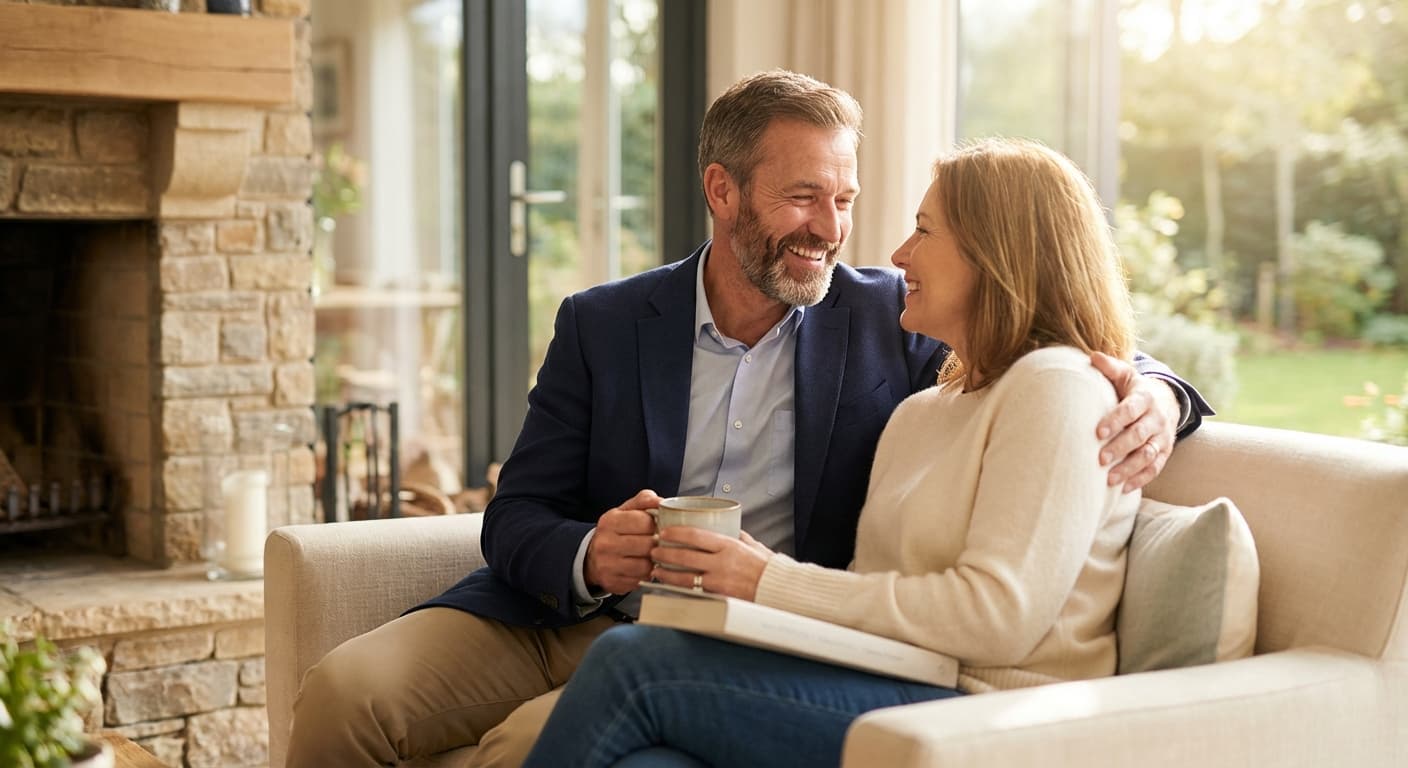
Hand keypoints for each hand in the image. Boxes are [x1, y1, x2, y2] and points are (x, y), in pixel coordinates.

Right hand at [584, 489, 662, 594]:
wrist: (591, 557)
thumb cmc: (615, 532)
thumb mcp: (625, 511)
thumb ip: (644, 501)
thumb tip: (662, 501)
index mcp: (610, 521)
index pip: (644, 522)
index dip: (656, 524)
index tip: (656, 526)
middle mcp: (606, 543)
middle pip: (647, 545)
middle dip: (656, 544)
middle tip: (657, 543)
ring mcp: (607, 565)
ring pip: (645, 565)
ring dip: (653, 561)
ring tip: (651, 556)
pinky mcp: (612, 582)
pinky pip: (640, 580)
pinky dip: (646, 575)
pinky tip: (642, 567)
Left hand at [650, 530, 773, 600]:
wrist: (779, 590)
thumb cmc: (768, 567)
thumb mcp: (752, 545)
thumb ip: (736, 535)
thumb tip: (726, 525)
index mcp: (729, 546)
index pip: (695, 535)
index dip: (675, 533)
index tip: (663, 532)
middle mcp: (722, 563)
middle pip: (685, 556)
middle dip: (665, 553)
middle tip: (653, 550)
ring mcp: (720, 582)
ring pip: (685, 578)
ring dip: (667, 574)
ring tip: (656, 570)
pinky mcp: (719, 598)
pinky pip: (695, 593)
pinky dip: (681, 590)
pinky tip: (671, 587)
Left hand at [1090, 352, 1180, 492]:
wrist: (1167, 401)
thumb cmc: (1136, 389)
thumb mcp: (1126, 375)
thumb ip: (1110, 368)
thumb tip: (1092, 357)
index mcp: (1145, 398)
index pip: (1131, 409)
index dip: (1116, 420)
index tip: (1098, 431)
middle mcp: (1156, 418)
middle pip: (1139, 435)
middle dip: (1120, 448)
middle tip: (1099, 459)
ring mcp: (1162, 437)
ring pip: (1148, 455)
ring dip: (1129, 468)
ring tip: (1109, 479)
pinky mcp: (1165, 452)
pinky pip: (1155, 468)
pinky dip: (1140, 479)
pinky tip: (1124, 488)